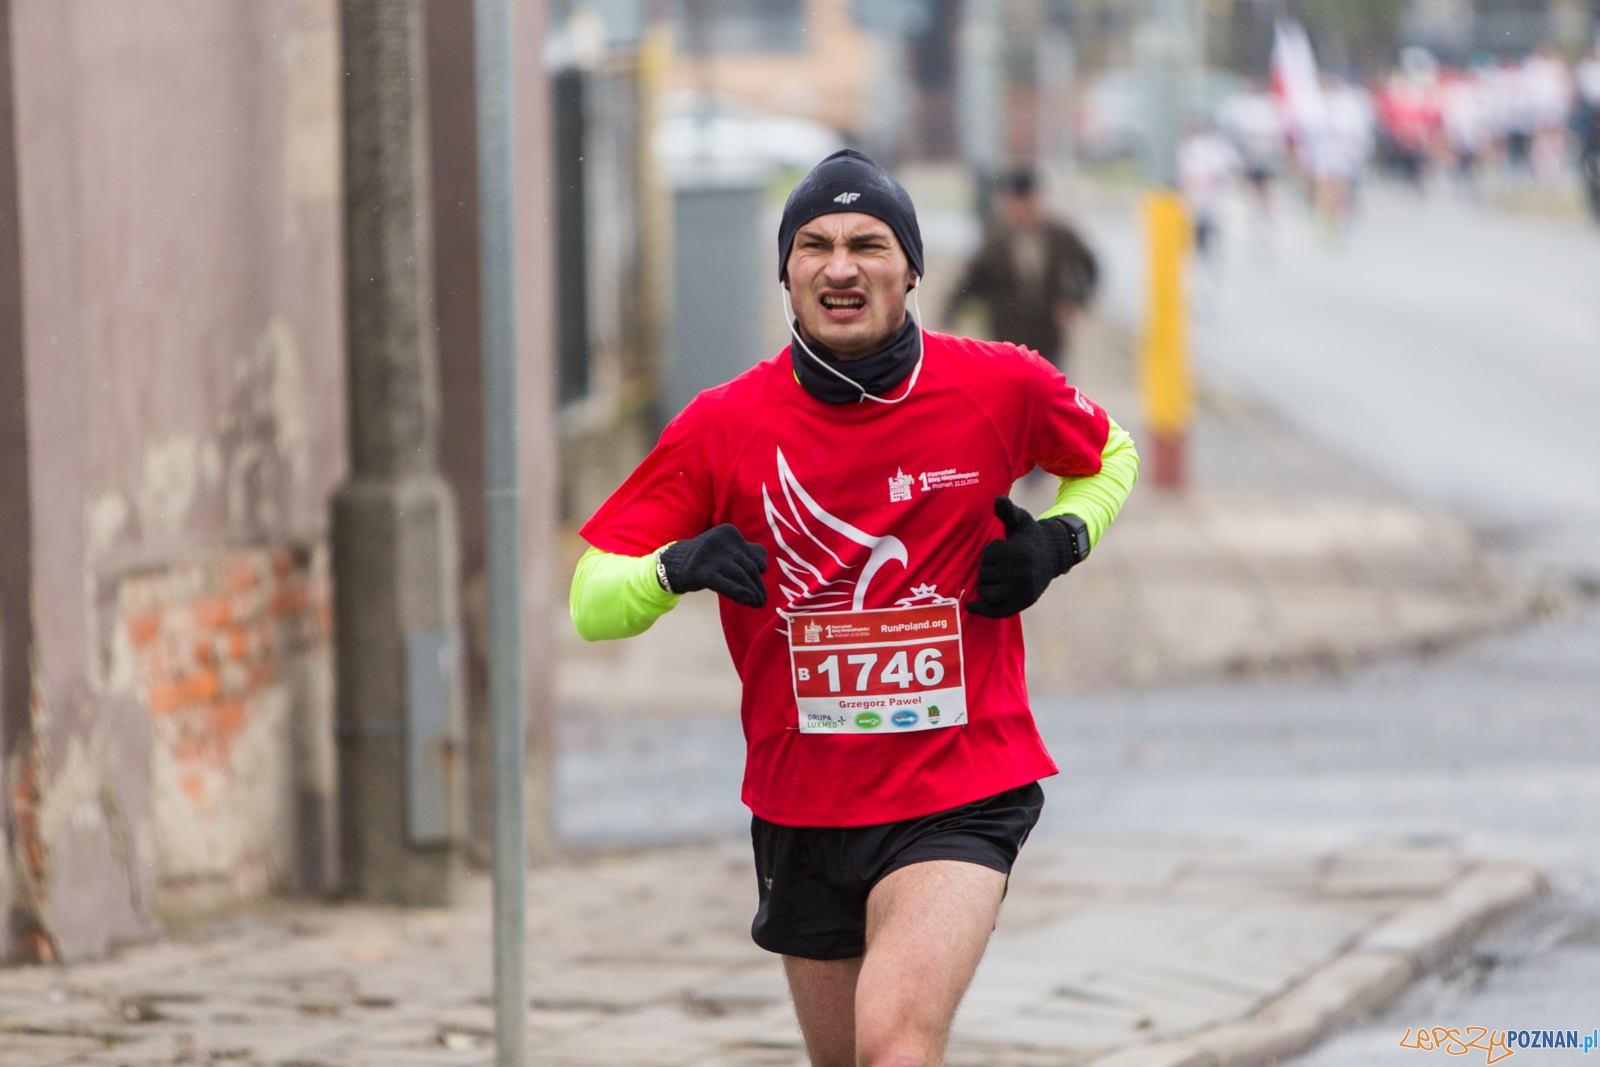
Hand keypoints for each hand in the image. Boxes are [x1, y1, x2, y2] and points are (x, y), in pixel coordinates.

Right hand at [660, 524, 768, 607]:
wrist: (675, 564)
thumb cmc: (708, 558)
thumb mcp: (729, 549)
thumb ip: (750, 553)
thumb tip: (764, 567)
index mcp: (729, 533)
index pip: (753, 551)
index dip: (760, 567)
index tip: (760, 580)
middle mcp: (720, 542)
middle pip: (748, 565)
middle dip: (757, 583)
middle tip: (763, 598)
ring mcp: (711, 557)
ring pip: (740, 575)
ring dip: (753, 591)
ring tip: (759, 603)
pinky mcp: (703, 573)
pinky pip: (727, 585)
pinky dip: (741, 593)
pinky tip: (750, 601)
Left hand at [964, 498, 1081, 618]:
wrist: (1053, 555)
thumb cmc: (1029, 536)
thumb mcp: (1020, 520)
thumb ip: (1007, 511)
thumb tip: (998, 500)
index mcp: (1019, 553)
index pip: (988, 555)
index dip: (992, 551)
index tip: (1004, 547)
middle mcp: (1022, 574)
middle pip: (984, 574)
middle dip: (988, 567)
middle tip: (1003, 563)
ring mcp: (1022, 591)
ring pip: (986, 592)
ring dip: (987, 584)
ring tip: (999, 575)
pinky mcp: (1023, 603)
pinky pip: (998, 611)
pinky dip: (983, 611)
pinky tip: (970, 607)